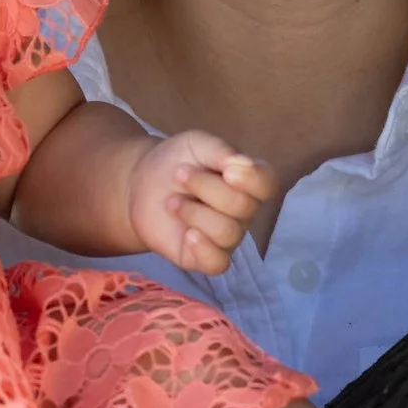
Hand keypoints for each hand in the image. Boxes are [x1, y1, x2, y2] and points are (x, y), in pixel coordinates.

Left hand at [127, 130, 273, 274]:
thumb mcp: (196, 144)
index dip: (252, 179)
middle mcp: (243, 211)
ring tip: (172, 202)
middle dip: (206, 187)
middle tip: (179, 174)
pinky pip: (218, 263)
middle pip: (242, 207)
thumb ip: (221, 150)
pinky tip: (187, 234)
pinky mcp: (204, 257)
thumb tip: (244, 164)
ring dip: (194, 213)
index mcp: (247, 181)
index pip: (266, 184)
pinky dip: (203, 249)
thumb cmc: (176, 161)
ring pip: (228, 233)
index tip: (228, 171)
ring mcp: (226, 237)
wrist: (141, 183)